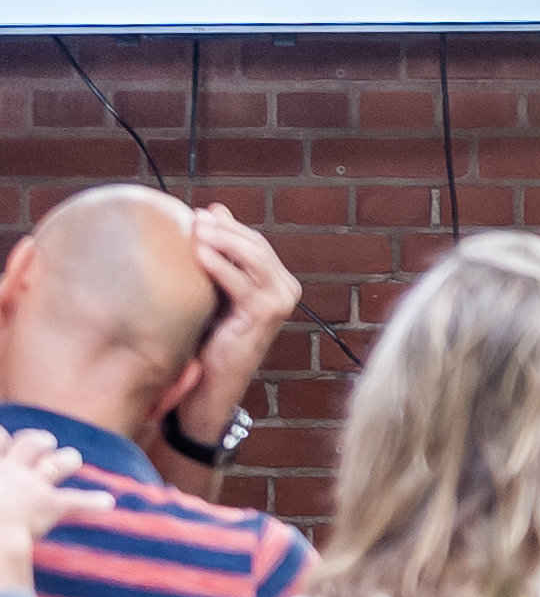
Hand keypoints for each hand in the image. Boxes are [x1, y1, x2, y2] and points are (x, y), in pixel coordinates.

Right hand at [0, 429, 78, 589]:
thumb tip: (1, 504)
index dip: (1, 439)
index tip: (3, 440)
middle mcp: (9, 469)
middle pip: (31, 442)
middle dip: (39, 441)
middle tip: (43, 442)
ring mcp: (32, 485)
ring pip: (61, 461)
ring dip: (68, 459)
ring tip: (72, 459)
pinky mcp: (49, 505)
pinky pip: (78, 501)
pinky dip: (94, 502)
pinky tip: (107, 503)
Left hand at [181, 208, 299, 432]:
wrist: (213, 384)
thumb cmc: (211, 339)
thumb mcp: (216, 291)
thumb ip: (220, 257)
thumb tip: (211, 212)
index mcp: (278, 282)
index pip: (255, 242)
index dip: (229, 225)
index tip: (200, 213)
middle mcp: (286, 289)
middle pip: (256, 246)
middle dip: (225, 229)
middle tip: (196, 217)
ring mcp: (280, 302)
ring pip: (254, 258)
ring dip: (223, 240)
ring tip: (196, 230)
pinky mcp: (266, 314)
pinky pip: (241, 282)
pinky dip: (220, 266)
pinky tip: (199, 254)